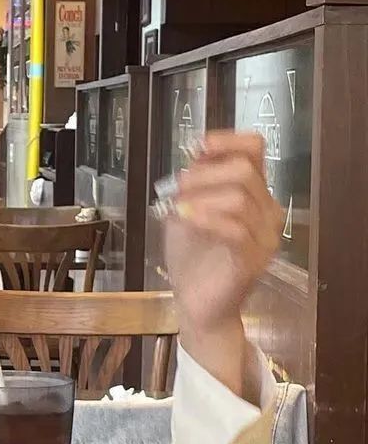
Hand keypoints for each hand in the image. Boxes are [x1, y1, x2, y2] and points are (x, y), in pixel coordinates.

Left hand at [164, 131, 281, 340]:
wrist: (196, 303)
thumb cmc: (192, 257)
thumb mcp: (186, 210)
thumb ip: (193, 183)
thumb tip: (194, 151)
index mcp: (252, 193)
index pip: (254, 150)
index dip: (227, 140)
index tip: (197, 147)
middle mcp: (266, 211)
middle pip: (245, 170)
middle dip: (205, 173)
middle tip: (178, 189)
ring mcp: (264, 236)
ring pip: (240, 197)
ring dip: (202, 197)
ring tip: (178, 209)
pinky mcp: (253, 259)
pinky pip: (236, 229)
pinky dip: (207, 218)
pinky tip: (185, 219)